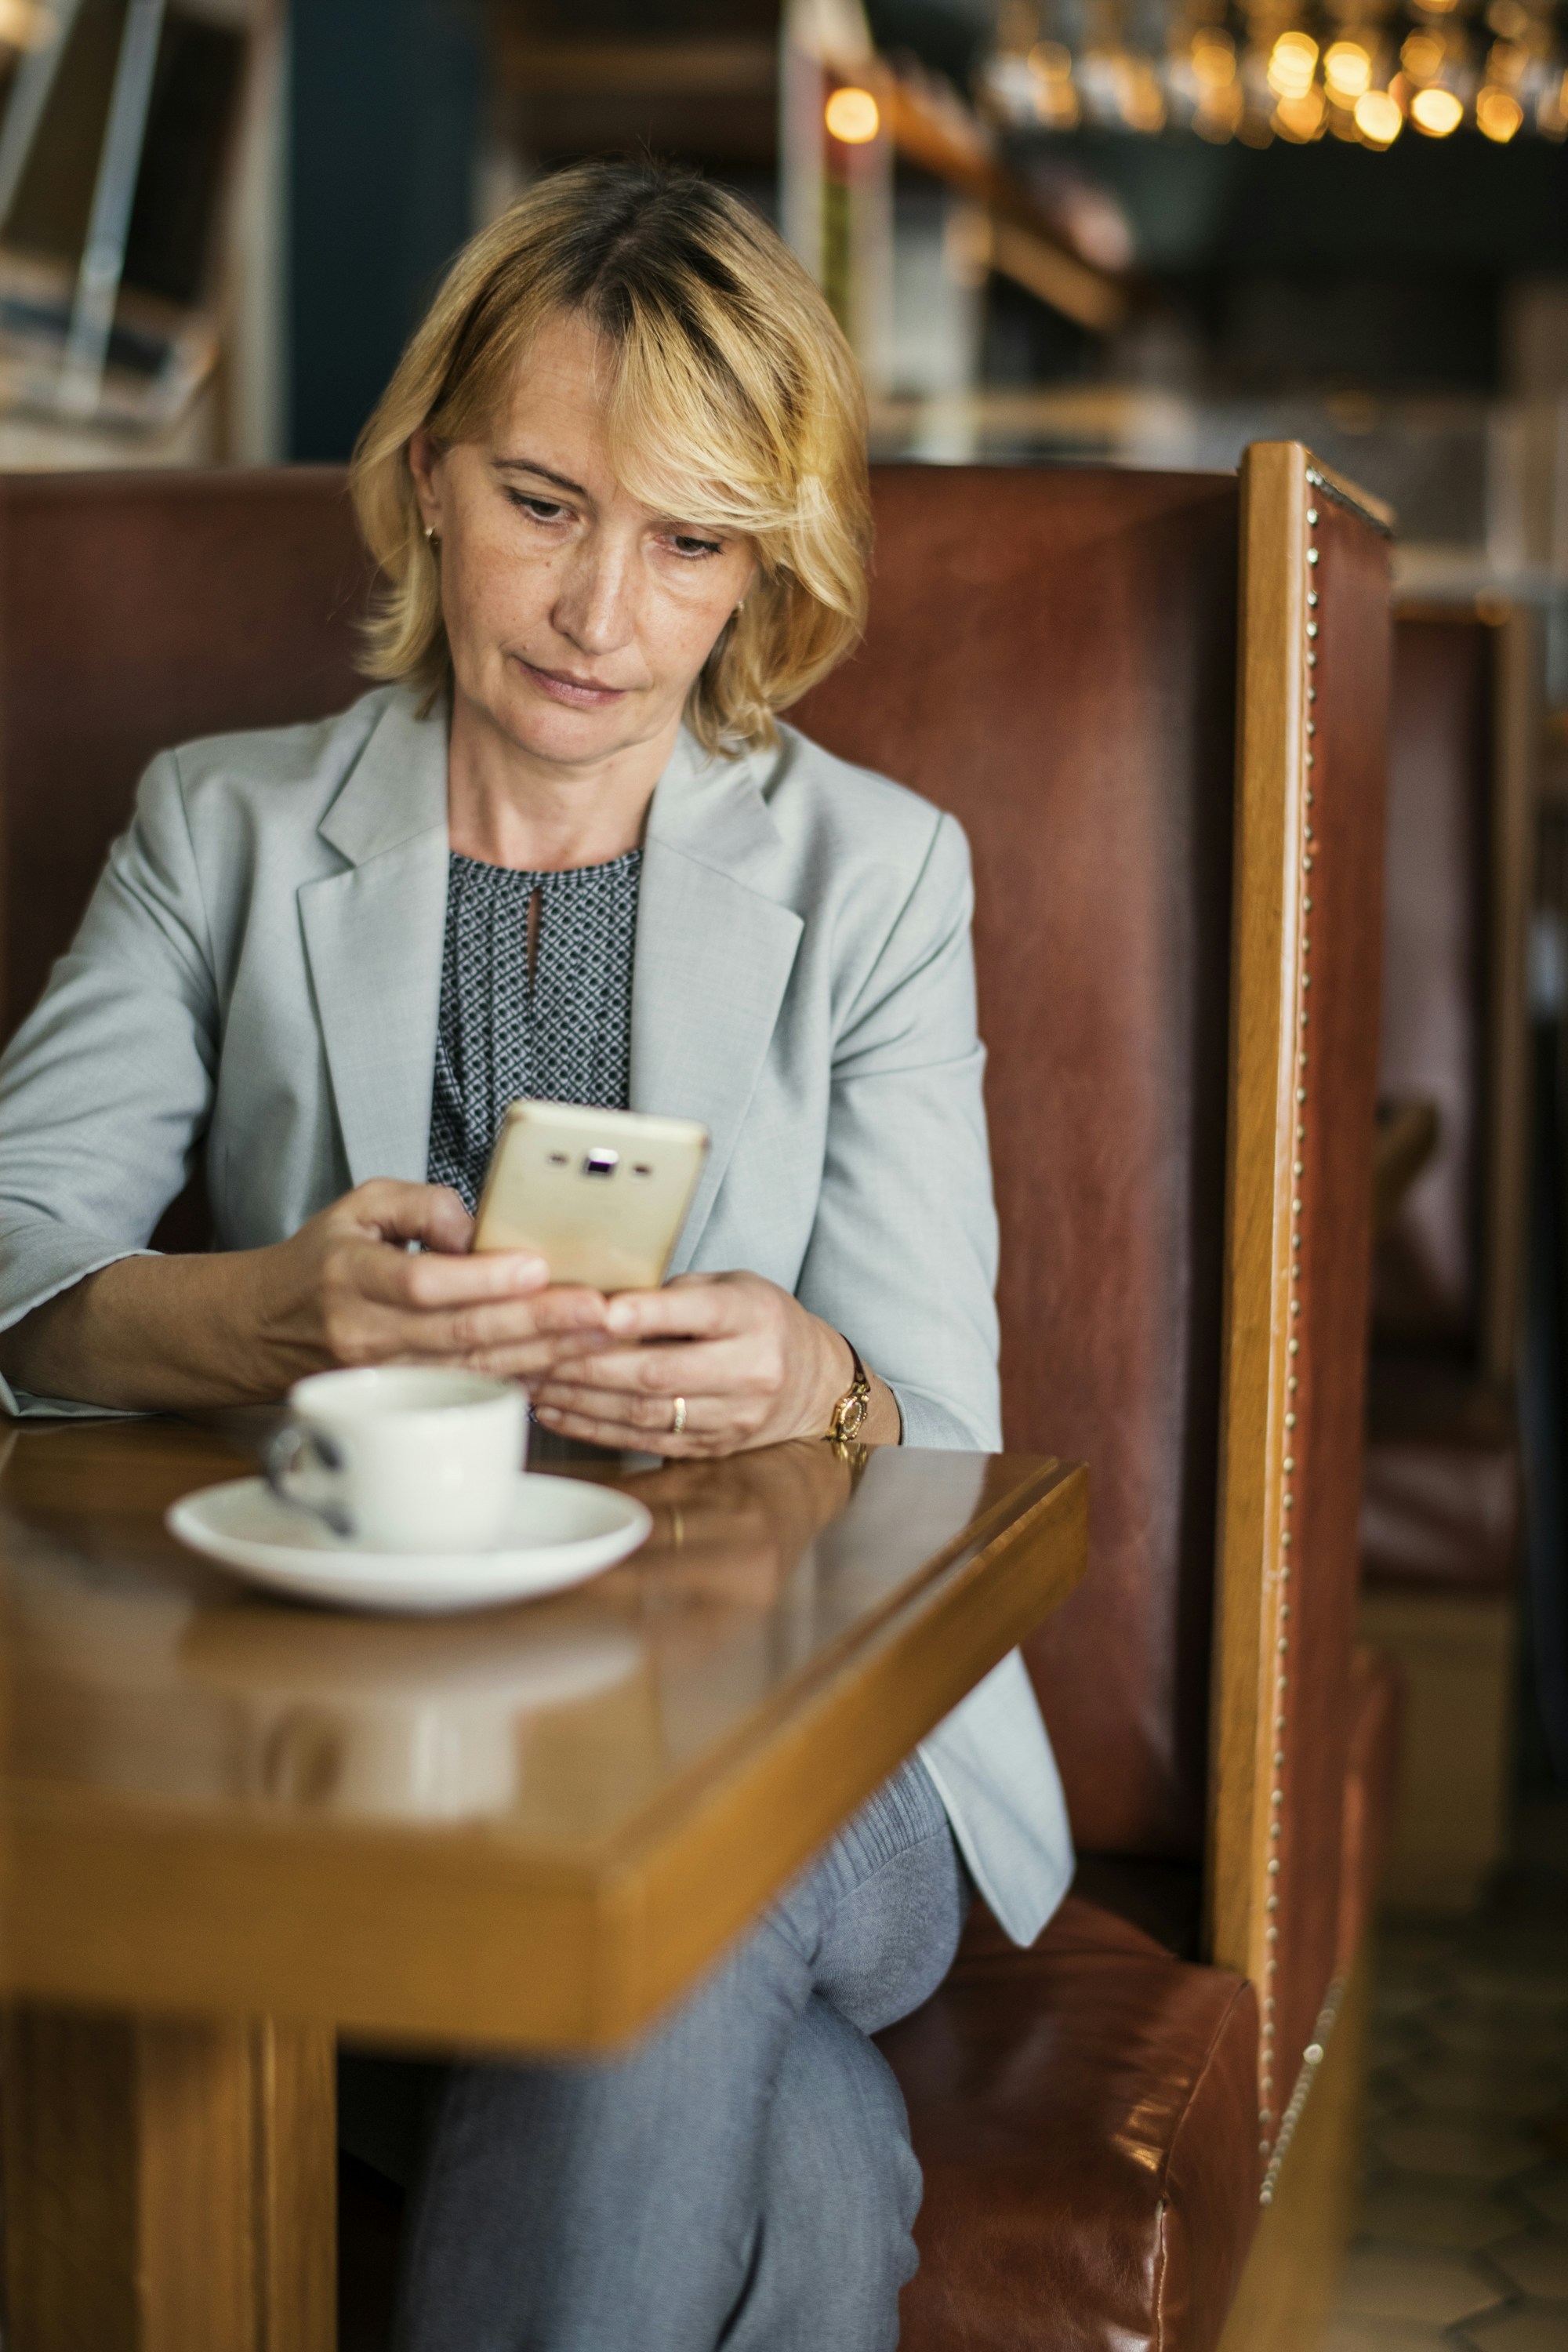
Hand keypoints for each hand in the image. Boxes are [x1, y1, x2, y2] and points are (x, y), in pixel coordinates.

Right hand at [252, 1179, 611, 1384]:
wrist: (262, 1329)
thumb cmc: (321, 1261)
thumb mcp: (358, 1206)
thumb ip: (419, 1203)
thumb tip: (475, 1230)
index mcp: (351, 1275)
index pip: (420, 1283)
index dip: (480, 1279)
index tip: (535, 1267)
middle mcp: (366, 1333)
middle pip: (460, 1333)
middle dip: (536, 1322)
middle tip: (596, 1309)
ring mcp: (384, 1376)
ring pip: (472, 1368)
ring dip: (542, 1355)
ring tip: (598, 1336)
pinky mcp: (403, 1398)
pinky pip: (469, 1388)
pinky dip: (521, 1378)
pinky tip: (566, 1366)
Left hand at [530, 1270, 867, 1456]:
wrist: (812, 1385)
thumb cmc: (758, 1322)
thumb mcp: (733, 1287)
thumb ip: (676, 1293)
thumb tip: (598, 1300)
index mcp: (755, 1317)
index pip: (699, 1314)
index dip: (648, 1314)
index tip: (601, 1311)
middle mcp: (751, 1370)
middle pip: (661, 1373)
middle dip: (592, 1365)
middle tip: (538, 1352)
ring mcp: (733, 1417)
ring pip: (647, 1412)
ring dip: (583, 1400)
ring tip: (535, 1382)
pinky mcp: (713, 1447)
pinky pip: (645, 1441)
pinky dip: (595, 1428)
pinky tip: (558, 1412)